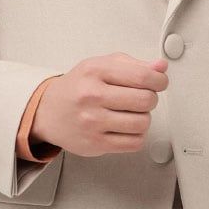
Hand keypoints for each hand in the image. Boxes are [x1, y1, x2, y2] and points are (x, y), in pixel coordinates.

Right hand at [31, 53, 168, 156]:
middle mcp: (92, 95)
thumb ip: (133, 65)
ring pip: (142, 123)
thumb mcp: (101, 65)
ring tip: (132, 113)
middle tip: (143, 98)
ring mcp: (92, 121)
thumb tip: (160, 67)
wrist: (48, 111)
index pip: (142, 76)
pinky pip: (134, 143)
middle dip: (151, 99)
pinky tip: (127, 128)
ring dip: (144, 118)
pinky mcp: (95, 143)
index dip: (159, 80)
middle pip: (145, 100)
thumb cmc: (78, 87)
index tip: (159, 82)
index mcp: (95, 71)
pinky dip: (137, 135)